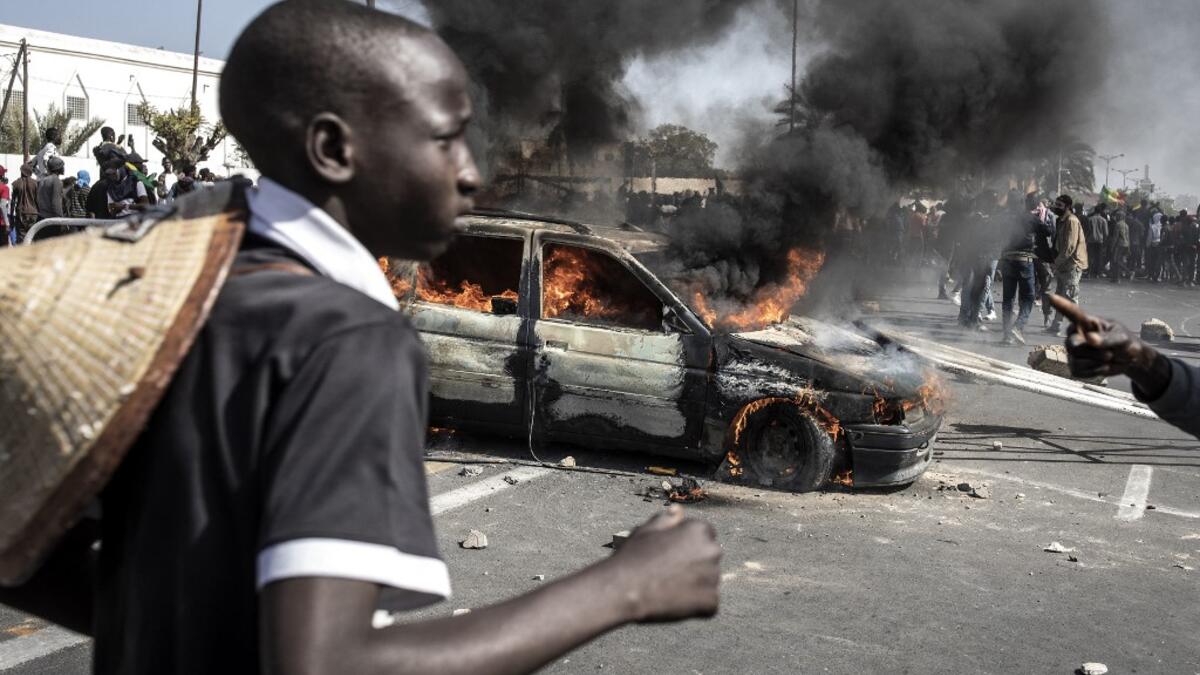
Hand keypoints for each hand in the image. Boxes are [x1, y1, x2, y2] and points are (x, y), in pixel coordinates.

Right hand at [607, 504, 720, 622]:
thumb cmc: (633, 557)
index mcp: (699, 529)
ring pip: (708, 581)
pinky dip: (695, 606)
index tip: (670, 557)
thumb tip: (679, 510)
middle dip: (694, 565)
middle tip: (668, 573)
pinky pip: (707, 604)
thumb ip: (667, 519)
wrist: (623, 589)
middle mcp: (712, 550)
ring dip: (695, 586)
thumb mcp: (647, 530)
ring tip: (668, 587)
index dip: (686, 547)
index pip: (704, 536)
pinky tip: (673, 601)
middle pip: (708, 558)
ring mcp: (714, 577)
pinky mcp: (711, 602)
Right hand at [1049, 294, 1170, 396]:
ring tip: (1109, 358)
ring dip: (1097, 362)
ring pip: (1076, 360)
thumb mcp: (1122, 338)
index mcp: (1086, 323)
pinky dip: (1094, 372)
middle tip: (1110, 354)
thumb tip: (1089, 338)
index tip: (1051, 296)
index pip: (1072, 313)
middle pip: (1072, 345)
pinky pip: (1078, 371)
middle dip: (1093, 352)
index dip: (1062, 306)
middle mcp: (1075, 335)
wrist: (1129, 360)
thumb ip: (1107, 339)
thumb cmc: (1125, 343)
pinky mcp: (1075, 366)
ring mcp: (1073, 352)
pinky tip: (1102, 366)